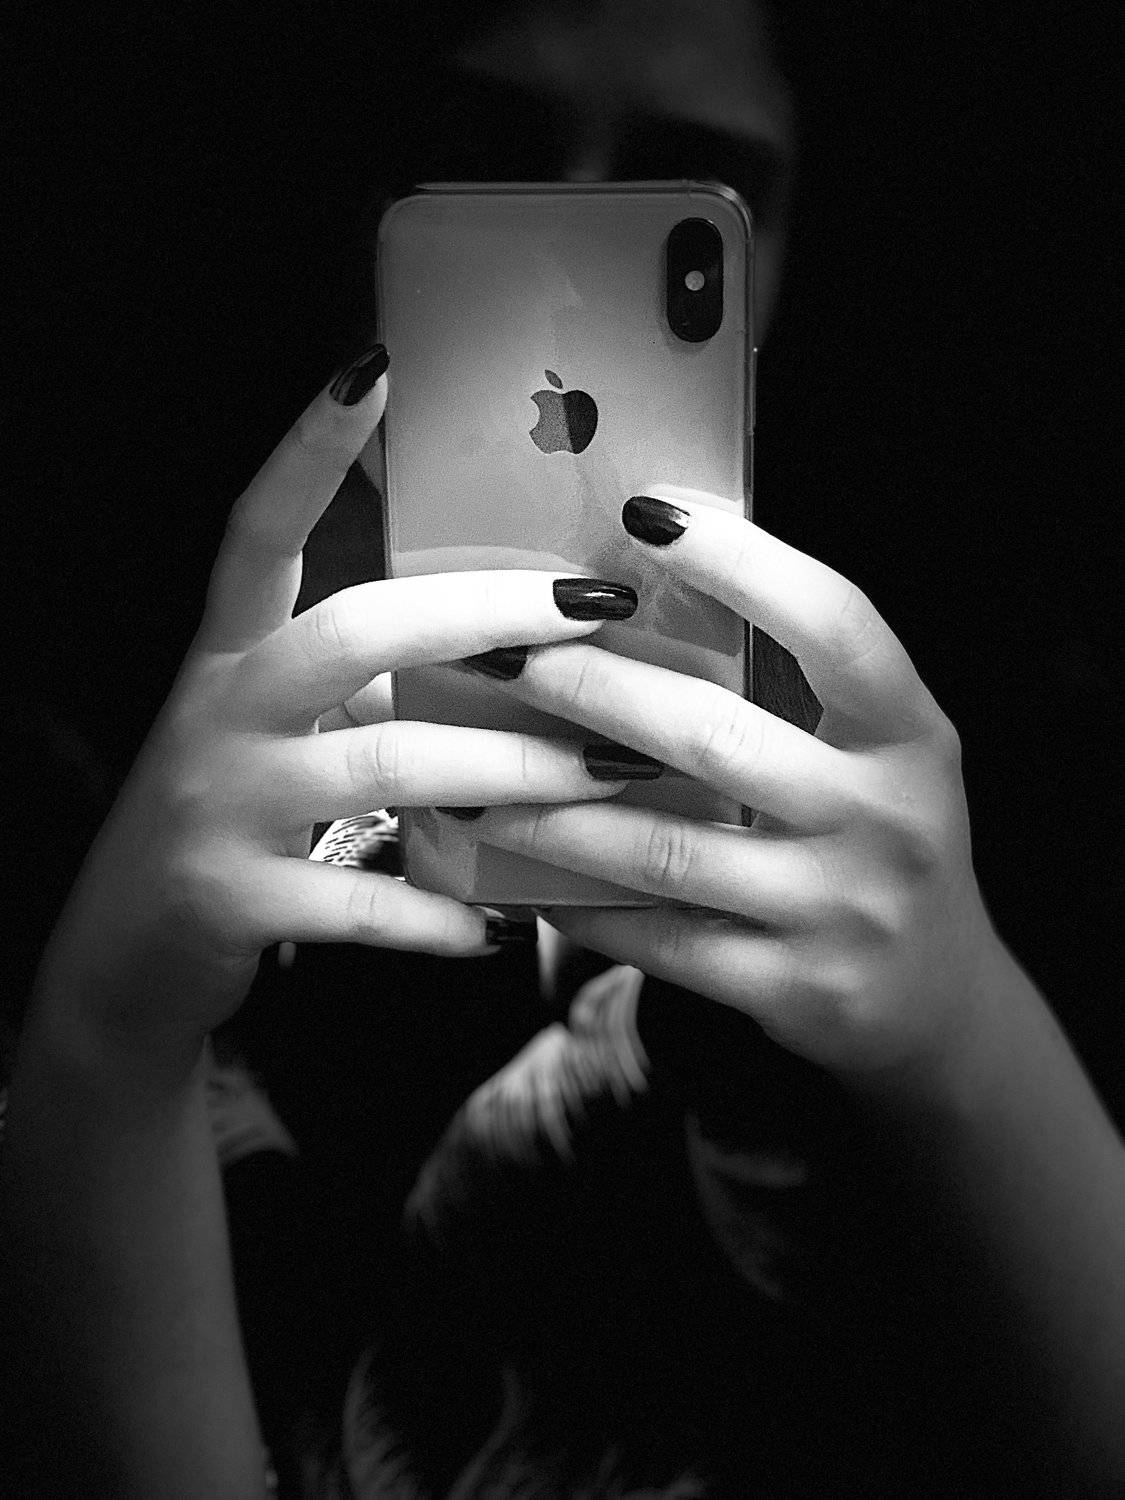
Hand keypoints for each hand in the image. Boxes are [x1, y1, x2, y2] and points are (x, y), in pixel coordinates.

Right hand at [32, 353, 635, 1055]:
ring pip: (387, 765)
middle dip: (486, 614)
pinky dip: (444, 914)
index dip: (307, 448)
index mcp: (232, 657)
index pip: (259, 529)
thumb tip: (511, 657)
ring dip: (511, 769)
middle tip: (596, 605)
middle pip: (355, 629)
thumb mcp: (281, 735)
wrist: (127, 956)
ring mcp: (224, 806)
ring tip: (607, 774)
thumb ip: (369, 692)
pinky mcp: (237, 900)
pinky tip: (504, 924)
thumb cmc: (233, 821)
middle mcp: (223, 713)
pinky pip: (368, 901)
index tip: (372, 368)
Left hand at [469, 486, 1006, 1090]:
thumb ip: (790, 684)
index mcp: (910, 733)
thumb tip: (644, 588)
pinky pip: (661, 940)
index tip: (647, 514)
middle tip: (502, 654)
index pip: (834, 625)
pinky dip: (580, 905)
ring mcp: (840, 909)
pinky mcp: (794, 988)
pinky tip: (519, 873)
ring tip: (473, 776)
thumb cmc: (876, 835)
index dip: (743, 563)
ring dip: (555, 809)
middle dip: (592, 688)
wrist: (936, 993)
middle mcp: (887, 818)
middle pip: (715, 737)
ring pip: (668, 848)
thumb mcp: (873, 750)